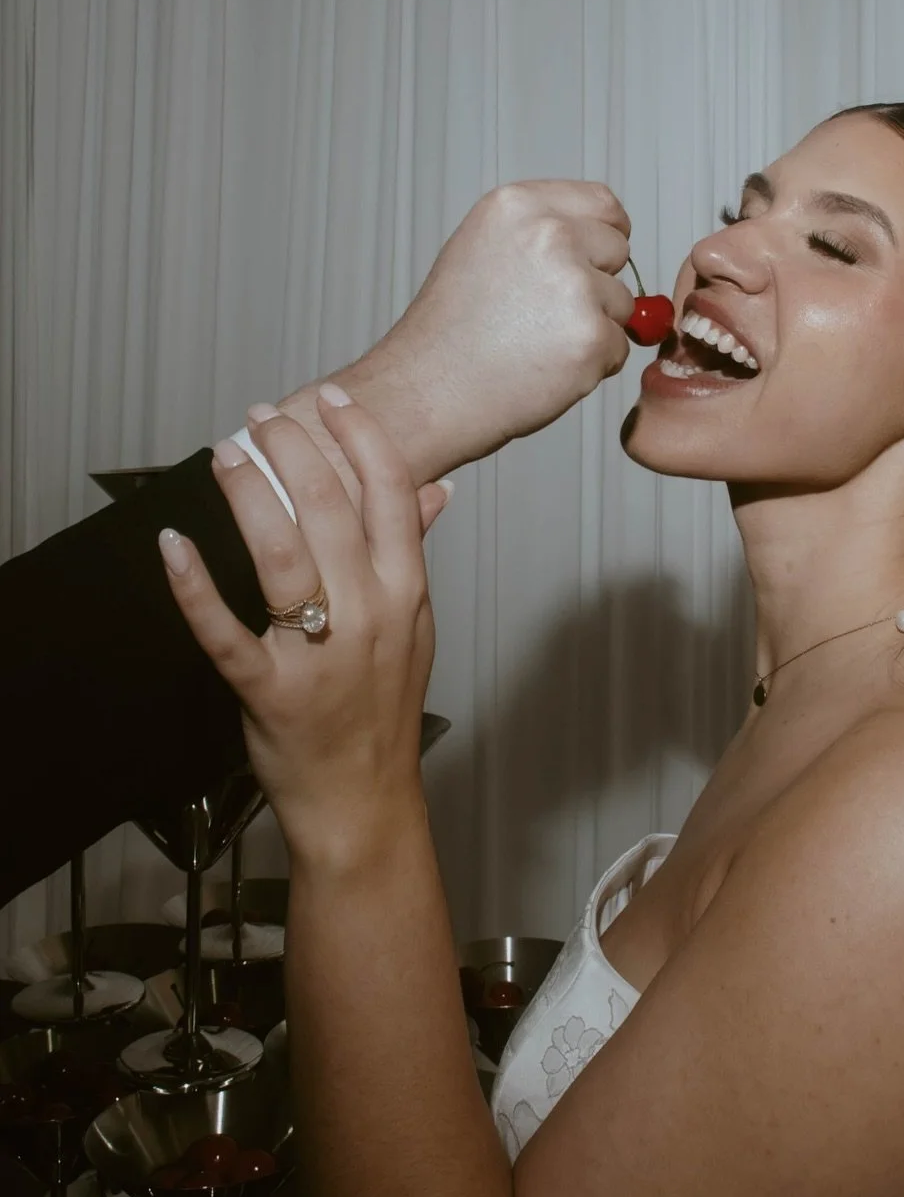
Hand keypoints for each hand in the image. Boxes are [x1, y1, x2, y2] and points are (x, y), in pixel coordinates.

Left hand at [160, 389, 450, 868]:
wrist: (363, 797)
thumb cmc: (382, 709)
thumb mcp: (415, 627)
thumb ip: (414, 554)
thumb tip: (436, 491)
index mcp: (405, 592)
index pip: (392, 494)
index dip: (361, 437)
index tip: (333, 399)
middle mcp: (368, 615)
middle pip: (331, 509)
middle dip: (293, 450)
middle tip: (261, 418)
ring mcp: (320, 653)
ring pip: (281, 554)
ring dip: (248, 495)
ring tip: (226, 456)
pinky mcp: (270, 690)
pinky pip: (225, 632)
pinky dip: (194, 587)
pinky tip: (173, 545)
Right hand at [293, 180, 634, 486]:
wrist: (428, 391)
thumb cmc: (449, 333)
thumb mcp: (481, 248)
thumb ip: (539, 233)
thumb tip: (599, 239)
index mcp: (519, 206)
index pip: (602, 203)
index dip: (606, 233)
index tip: (597, 256)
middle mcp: (550, 235)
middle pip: (618, 251)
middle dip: (598, 282)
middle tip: (545, 314)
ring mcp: (575, 286)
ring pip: (622, 304)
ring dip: (594, 327)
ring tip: (536, 343)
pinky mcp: (591, 336)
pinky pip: (618, 348)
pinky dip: (593, 365)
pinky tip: (545, 367)